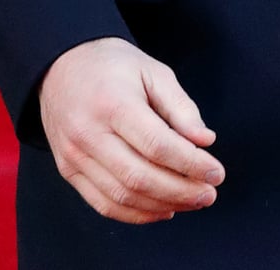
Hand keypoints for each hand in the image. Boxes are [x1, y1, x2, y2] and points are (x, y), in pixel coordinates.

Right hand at [38, 37, 221, 222]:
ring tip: (192, 202)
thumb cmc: (115, 66)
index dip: (191, 164)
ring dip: (162, 205)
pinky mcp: (68, 171)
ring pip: (121, 196)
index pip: (157, 145)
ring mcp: (74, 157)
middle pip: (139, 177)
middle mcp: (89, 135)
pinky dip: (135, 213)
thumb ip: (181, 107)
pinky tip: (163, 210)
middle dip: (180, 191)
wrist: (62, 67)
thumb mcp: (154, 72)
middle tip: (210, 194)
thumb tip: (205, 141)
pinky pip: (102, 203)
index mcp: (113, 104)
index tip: (217, 173)